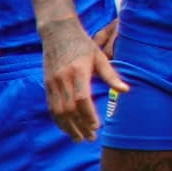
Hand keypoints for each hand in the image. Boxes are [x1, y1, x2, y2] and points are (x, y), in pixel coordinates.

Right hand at [40, 18, 119, 141]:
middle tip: (90, 138)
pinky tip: (66, 128)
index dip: (88, 115)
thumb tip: (125, 91)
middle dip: (80, 126)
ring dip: (68, 127)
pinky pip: (51, 107)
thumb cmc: (82, 44)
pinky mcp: (46, 84)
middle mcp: (63, 78)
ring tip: (78, 139)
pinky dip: (58, 120)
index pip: (82, 99)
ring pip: (58, 111)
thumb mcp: (99, 56)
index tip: (97, 126)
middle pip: (69, 109)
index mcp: (78, 71)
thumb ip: (111, 75)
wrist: (57, 32)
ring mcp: (52, 82)